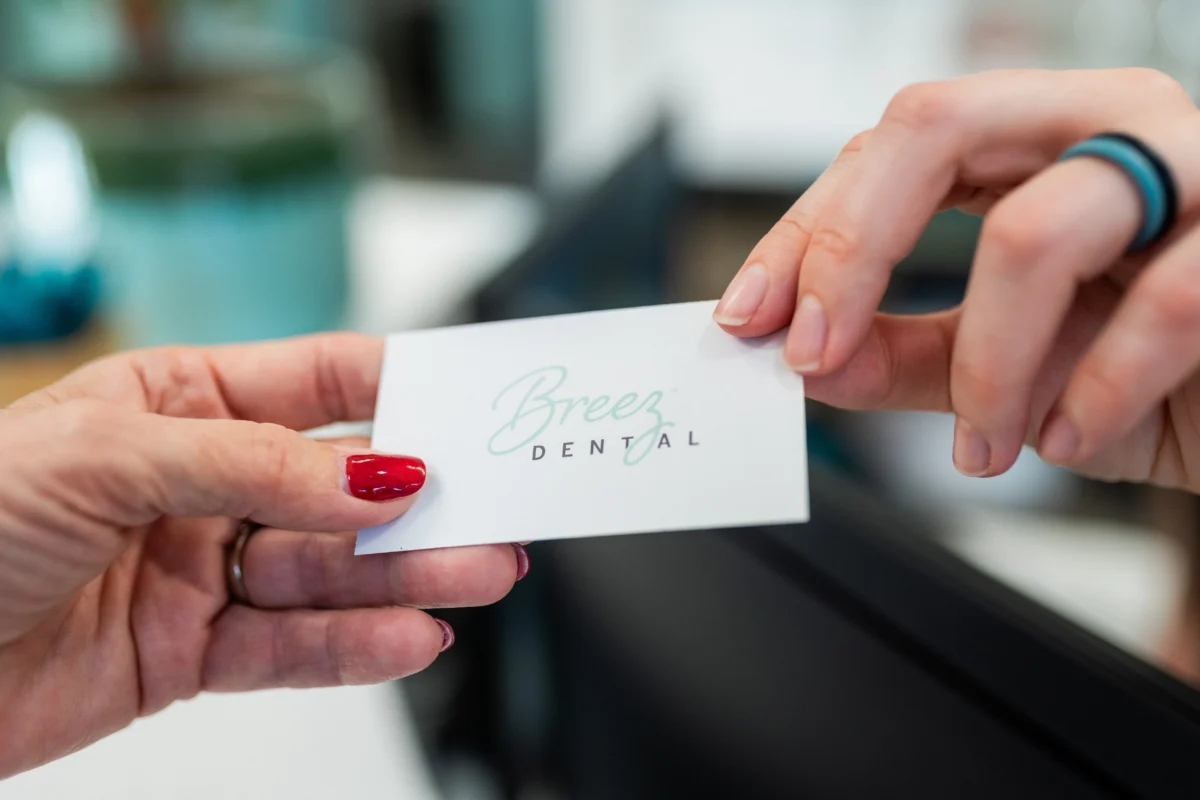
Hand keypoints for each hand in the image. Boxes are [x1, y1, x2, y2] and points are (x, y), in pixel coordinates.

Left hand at [0, 333, 523, 777]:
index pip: (322, 383)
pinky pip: (290, 649)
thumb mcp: (109, 455)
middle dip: (422, 500)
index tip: (472, 404)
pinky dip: (353, 646)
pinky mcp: (193, 651)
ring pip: (330, 571)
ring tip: (476, 576)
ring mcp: (203, 569)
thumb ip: (254, 465)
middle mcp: (206, 483)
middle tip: (494, 511)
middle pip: (342, 487)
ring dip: (406, 576)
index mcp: (184, 401)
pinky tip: (408, 636)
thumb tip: (374, 475)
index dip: (402, 390)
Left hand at [714, 68, 1199, 489]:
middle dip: (850, 249)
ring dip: (983, 367)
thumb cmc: (1140, 370)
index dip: (803, 235)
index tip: (747, 319)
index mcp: (1032, 138)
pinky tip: (1067, 439)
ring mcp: (1190, 169)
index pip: (885, 151)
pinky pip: (1161, 305)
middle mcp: (1102, 123)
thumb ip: (900, 354)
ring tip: (983, 446)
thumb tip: (798, 358)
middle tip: (812, 354)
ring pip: (1033, 230)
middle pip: (934, 128)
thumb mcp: (1001, 365)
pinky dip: (1092, 393)